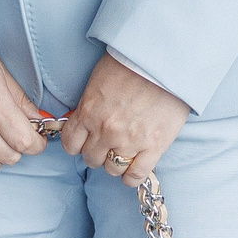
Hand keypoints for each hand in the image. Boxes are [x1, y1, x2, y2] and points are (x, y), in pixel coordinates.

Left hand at [59, 54, 189, 184]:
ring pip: (112, 169)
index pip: (71, 143)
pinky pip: (135, 175)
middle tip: (107, 145)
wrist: (166, 61)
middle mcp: (106, 130)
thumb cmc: (132, 63)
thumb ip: (90, 104)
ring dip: (114, 164)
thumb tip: (87, 119)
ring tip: (122, 153)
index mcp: (89, 111)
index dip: (77, 144)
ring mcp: (130, 141)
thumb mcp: (99, 79)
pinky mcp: (154, 146)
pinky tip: (132, 170)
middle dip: (97, 153)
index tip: (85, 141)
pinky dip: (131, 177)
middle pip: (91, 158)